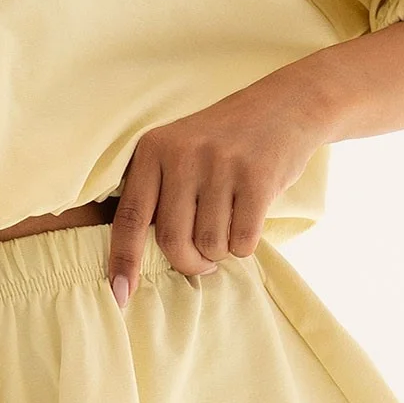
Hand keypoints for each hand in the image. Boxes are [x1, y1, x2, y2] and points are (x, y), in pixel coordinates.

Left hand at [107, 67, 331, 307]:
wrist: (284, 107)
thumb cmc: (224, 142)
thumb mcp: (179, 149)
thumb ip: (158, 192)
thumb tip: (137, 260)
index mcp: (153, 149)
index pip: (130, 216)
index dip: (123, 260)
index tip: (119, 295)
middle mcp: (182, 154)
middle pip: (173, 241)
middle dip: (189, 263)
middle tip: (202, 261)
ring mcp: (220, 165)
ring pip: (210, 245)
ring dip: (220, 252)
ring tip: (228, 229)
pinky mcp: (257, 178)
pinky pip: (242, 240)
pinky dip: (245, 245)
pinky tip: (249, 221)